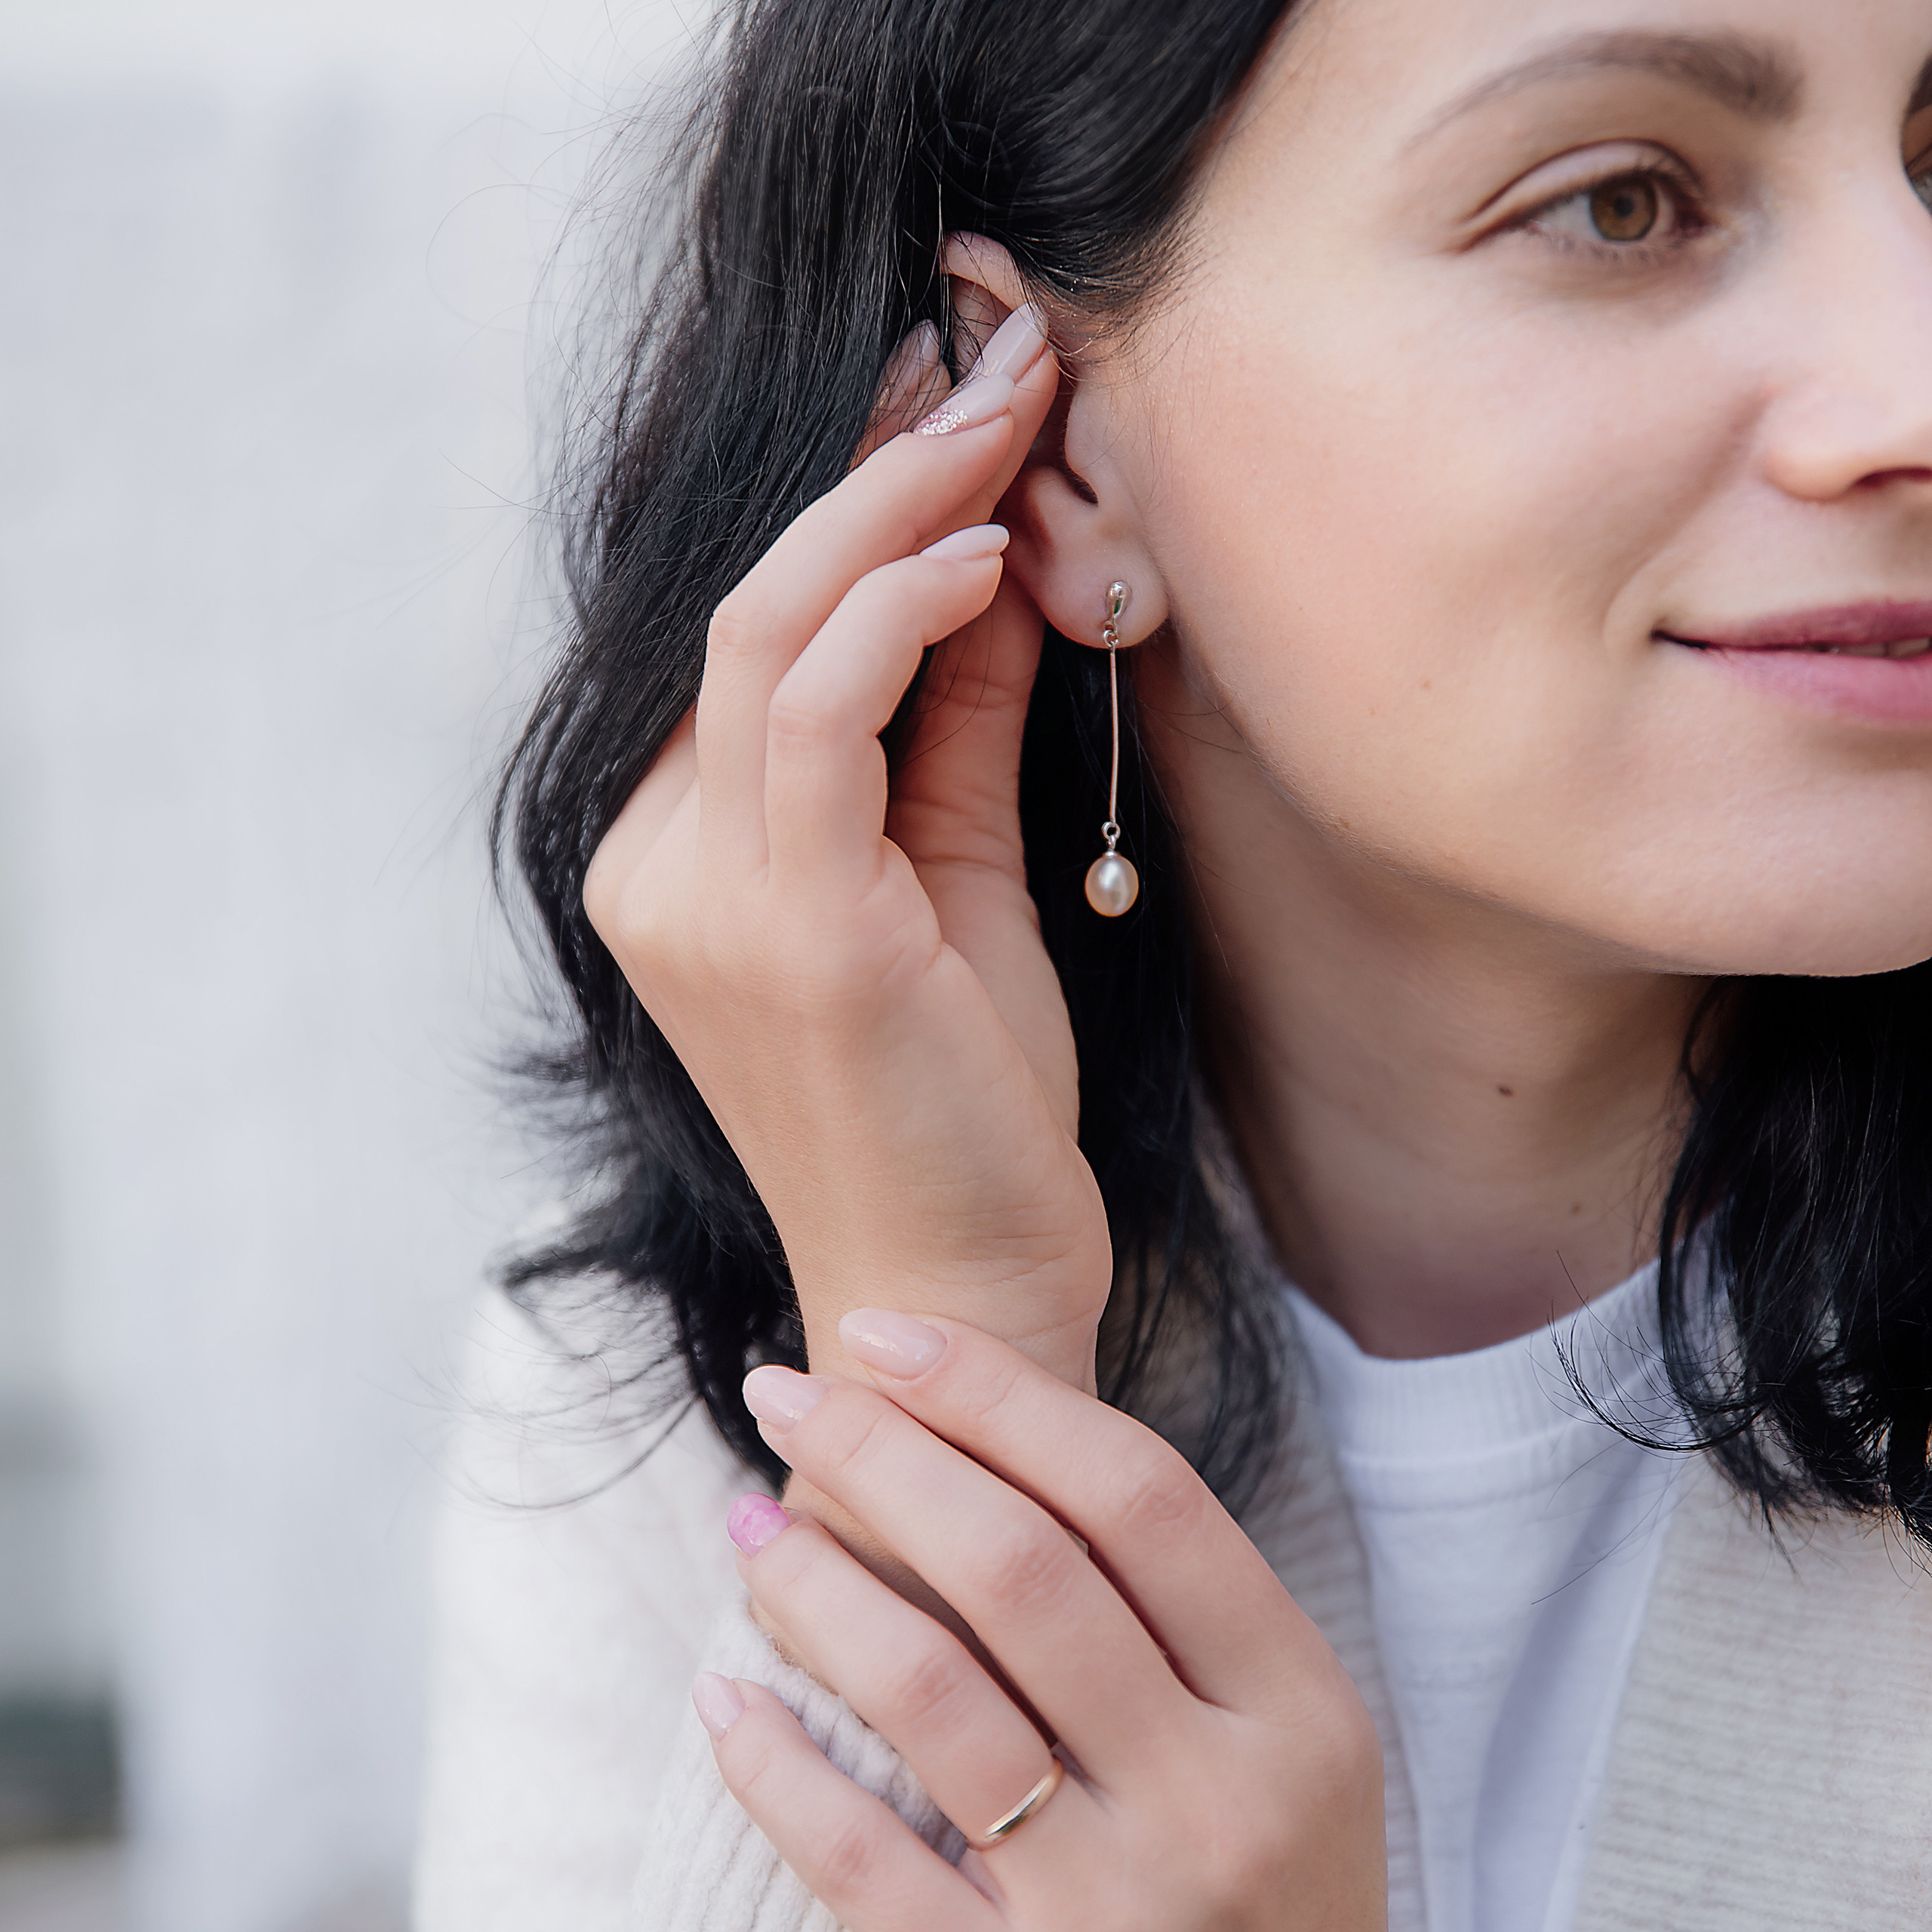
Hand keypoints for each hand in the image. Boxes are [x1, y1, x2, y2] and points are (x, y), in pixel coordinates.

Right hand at [582, 303, 1110, 1392]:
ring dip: (897, 502)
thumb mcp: (955, 877)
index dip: (853, 498)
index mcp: (686, 853)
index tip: (954, 396)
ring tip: (1011, 413)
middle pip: (747, 600)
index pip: (752, 631)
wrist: (957, 1291)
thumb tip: (987, 555)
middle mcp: (661, 861)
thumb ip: (949, 722)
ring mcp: (702, 893)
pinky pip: (815, 711)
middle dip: (880, 462)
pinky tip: (986, 549)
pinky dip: (899, 611)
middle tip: (998, 360)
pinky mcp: (781, 928)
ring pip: (769, 630)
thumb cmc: (962, 1102)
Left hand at [695, 1314, 1386, 1930]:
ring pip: (932, 1695)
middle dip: (882, 1455)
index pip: (1138, 1496)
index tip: (887, 1335)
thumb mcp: (1284, 1742)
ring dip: (815, 1586)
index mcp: (1297, 1711)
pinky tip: (731, 1697)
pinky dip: (781, 1769)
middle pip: (1023, 1569)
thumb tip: (991, 1440)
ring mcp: (1114, 1913)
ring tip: (748, 1520)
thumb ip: (1180, 1613)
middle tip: (783, 1391)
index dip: (1000, 1394)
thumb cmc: (1268, 1883)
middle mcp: (1216, 1803)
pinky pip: (865, 1864)